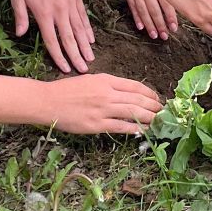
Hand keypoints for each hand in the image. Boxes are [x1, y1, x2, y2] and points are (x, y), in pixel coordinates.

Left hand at [12, 0, 94, 73]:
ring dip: (85, 46)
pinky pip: (83, 17)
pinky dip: (88, 29)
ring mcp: (70, 4)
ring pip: (79, 29)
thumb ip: (20, 16)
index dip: (59, 57)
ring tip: (90, 59)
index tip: (65, 69)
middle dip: (76, 56)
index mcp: (43, 14)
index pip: (53, 40)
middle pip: (69, 39)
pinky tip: (91, 39)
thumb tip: (19, 35)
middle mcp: (59, 11)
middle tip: (83, 71)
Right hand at [37, 73, 161, 135]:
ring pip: (133, 113)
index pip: (135, 86)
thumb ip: (108, 85)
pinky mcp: (97, 125)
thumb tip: (126, 93)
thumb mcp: (90, 79)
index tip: (157, 98)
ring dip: (149, 118)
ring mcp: (103, 110)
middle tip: (163, 111)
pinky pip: (120, 127)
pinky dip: (134, 129)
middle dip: (154, 106)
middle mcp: (107, 93)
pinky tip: (142, 131)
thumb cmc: (67, 90)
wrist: (48, 101)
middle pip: (138, 100)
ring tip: (158, 121)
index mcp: (106, 80)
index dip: (149, 93)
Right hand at [121, 0, 178, 39]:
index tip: (174, 28)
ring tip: (154, 35)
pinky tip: (140, 27)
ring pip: (144, 11)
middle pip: (155, 11)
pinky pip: (133, 7)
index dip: (171, 17)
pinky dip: (137, 18)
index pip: (167, 4)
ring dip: (150, 25)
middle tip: (165, 36)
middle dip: (161, 25)